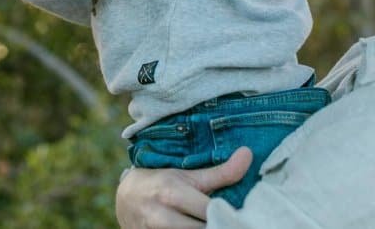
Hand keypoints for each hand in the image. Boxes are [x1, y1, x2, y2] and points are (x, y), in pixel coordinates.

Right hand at [116, 147, 252, 227]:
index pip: (210, 210)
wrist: (126, 199)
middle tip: (234, 220)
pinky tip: (207, 226)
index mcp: (172, 194)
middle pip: (203, 228)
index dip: (229, 213)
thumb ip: (220, 172)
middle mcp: (162, 217)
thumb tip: (248, 155)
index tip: (246, 213)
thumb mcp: (187, 176)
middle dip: (219, 224)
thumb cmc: (162, 183)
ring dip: (208, 228)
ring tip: (221, 222)